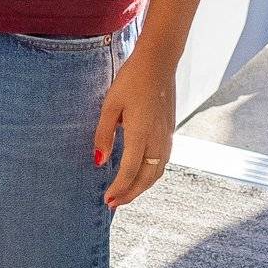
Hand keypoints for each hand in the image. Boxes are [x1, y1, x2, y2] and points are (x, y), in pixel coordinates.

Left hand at [91, 43, 176, 209]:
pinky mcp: (169, 131)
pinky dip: (151, 175)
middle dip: (130, 194)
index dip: (119, 188)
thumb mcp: (110, 105)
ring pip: (157, 172)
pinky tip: (141, 175)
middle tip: (114, 203)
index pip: (129, 171)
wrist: (159, 63)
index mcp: (140, 133)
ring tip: (126, 194)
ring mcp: (166, 136)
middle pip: (146, 178)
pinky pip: (162, 162)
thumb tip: (99, 162)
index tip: (107, 199)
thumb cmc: (131, 80)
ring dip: (142, 187)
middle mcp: (157, 139)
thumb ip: (104, 135)